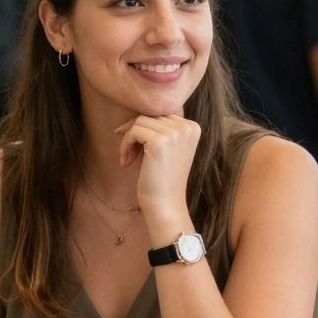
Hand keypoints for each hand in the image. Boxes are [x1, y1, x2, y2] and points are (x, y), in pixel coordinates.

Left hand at [114, 115, 200, 229]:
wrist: (165, 204)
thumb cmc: (162, 178)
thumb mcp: (168, 148)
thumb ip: (161, 128)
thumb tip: (136, 113)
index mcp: (193, 127)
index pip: (161, 114)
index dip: (145, 128)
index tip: (137, 148)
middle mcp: (187, 127)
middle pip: (150, 115)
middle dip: (135, 133)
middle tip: (130, 155)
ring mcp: (175, 133)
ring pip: (139, 121)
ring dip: (128, 139)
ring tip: (127, 158)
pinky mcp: (160, 142)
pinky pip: (133, 131)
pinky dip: (125, 145)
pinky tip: (126, 162)